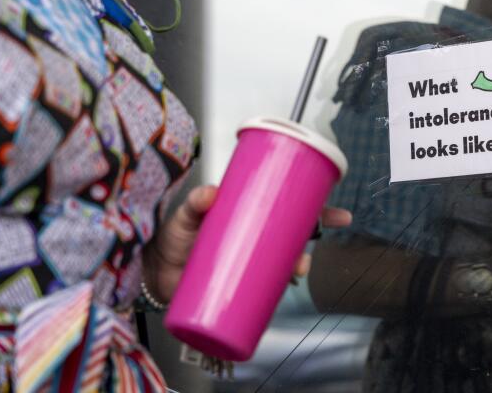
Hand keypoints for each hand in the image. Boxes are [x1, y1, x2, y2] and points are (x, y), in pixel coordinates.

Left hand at [142, 185, 352, 302]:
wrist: (151, 270)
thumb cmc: (172, 237)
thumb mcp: (185, 216)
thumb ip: (196, 203)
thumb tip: (210, 193)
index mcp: (251, 216)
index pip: (291, 210)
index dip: (319, 212)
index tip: (340, 216)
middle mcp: (256, 239)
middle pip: (295, 239)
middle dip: (313, 246)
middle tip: (308, 254)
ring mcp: (250, 264)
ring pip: (285, 266)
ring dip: (296, 271)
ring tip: (295, 272)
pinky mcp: (240, 286)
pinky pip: (266, 292)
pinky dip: (277, 295)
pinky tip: (281, 296)